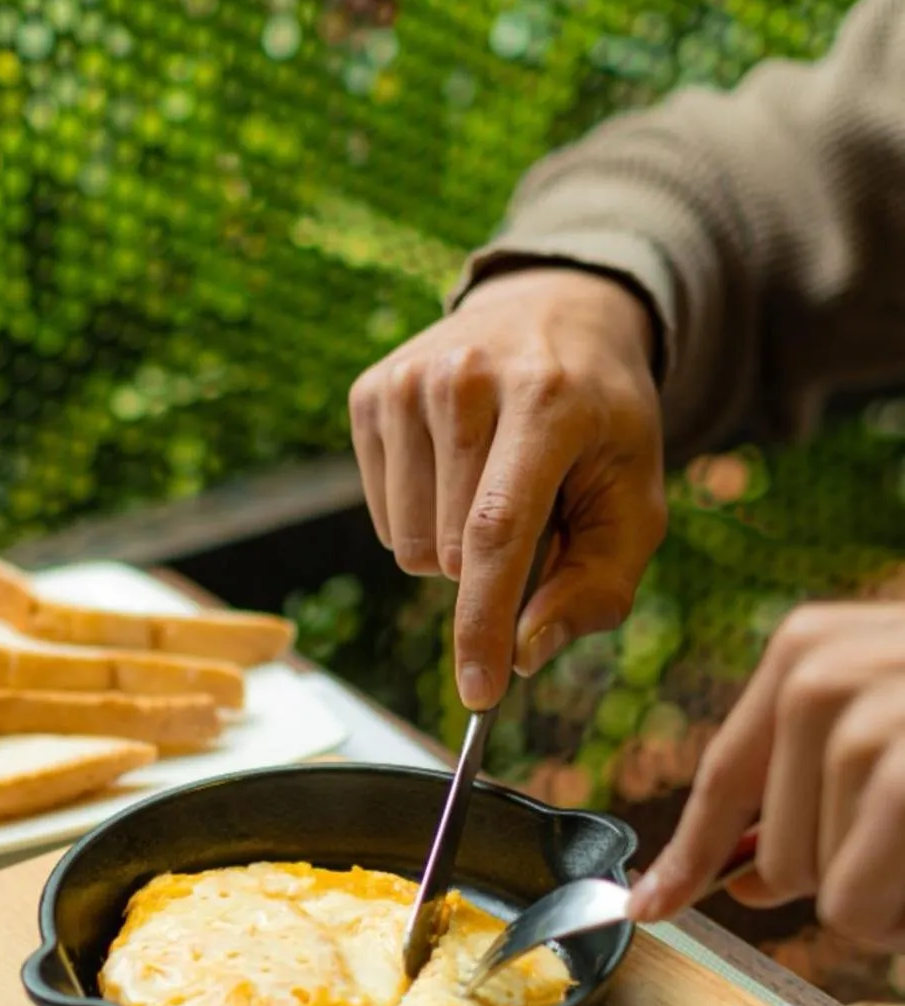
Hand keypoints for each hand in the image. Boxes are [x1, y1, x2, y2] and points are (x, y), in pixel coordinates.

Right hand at [347, 267, 665, 709]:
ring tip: (493, 486)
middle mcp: (467, 379)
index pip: (497, 532)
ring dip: (450, 548)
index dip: (482, 623)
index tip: (478, 694)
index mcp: (548, 401)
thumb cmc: (601, 424)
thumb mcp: (635, 502)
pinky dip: (420, 520)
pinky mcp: (370, 394)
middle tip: (534, 512)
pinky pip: (382, 520)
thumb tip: (523, 655)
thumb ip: (594, 591)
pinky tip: (455, 470)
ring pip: (406, 545)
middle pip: (447, 552)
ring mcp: (409, 382)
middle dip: (491, 570)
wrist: (557, 311)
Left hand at [629, 603, 904, 948]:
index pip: (724, 777)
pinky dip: (897, 913)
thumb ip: (807, 788)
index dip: (687, 855)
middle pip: (774, 853)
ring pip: (823, 889)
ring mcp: (874, 722)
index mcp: (806, 651)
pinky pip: (864, 905)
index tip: (651, 906)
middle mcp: (824, 676)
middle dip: (842, 875)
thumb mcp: (886, 716)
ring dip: (887, 897)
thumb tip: (746, 880)